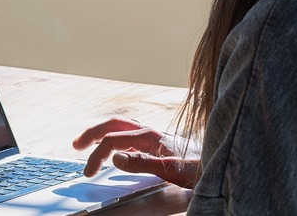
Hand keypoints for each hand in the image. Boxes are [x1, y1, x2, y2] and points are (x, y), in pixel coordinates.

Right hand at [72, 117, 198, 188]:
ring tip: (87, 141)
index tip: (89, 171)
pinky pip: (129, 134)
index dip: (97, 155)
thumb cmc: (199, 169)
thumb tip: (114, 157)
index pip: (113, 140)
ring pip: (120, 127)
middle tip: (76, 145)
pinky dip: (114, 137)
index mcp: (150, 136)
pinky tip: (114, 149)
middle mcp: (150, 132)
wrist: (219, 166)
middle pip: (113, 125)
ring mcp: (154, 136)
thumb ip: (142, 162)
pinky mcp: (158, 143)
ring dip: (101, 132)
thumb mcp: (171, 170)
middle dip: (92, 133)